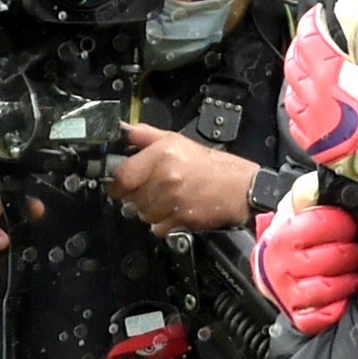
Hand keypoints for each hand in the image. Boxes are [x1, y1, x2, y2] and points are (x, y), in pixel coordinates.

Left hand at [106, 123, 254, 236]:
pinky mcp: (179, 220)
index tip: (122, 182)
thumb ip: (146, 136)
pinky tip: (175, 210)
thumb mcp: (177, 141)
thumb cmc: (211, 165)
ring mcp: (172, 201)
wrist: (240, 188)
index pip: (121, 177)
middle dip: (136, 195)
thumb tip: (123, 131)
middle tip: (152, 188)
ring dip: (150, 209)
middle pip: (129, 198)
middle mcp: (165, 178)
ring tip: (167, 198)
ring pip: (142, 214)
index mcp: (161, 156)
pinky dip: (162, 223)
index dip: (117, 182)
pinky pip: (156, 227)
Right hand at [251, 172, 357, 334]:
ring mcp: (284, 291)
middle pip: (327, 259)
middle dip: (348, 253)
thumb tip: (320, 186)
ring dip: (345, 281)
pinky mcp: (294, 314)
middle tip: (352, 249)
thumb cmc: (296, 228)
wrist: (273, 255)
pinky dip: (333, 309)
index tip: (348, 224)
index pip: (318, 225)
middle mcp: (278, 263)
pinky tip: (340, 295)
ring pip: (324, 289)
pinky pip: (317, 318)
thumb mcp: (302, 202)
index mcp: (282, 233)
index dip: (341, 224)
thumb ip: (312, 190)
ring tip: (350, 272)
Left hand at [283, 0, 357, 222]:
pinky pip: (296, 117)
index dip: (312, 19)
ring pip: (292, 88)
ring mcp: (310, 119)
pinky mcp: (315, 141)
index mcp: (325, 69)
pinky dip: (299, 102)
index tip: (319, 13)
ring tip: (308, 66)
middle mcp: (311, 92)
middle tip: (313, 35)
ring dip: (297, 72)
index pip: (309, 34)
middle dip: (302, 43)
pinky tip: (309, 102)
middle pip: (295, 60)